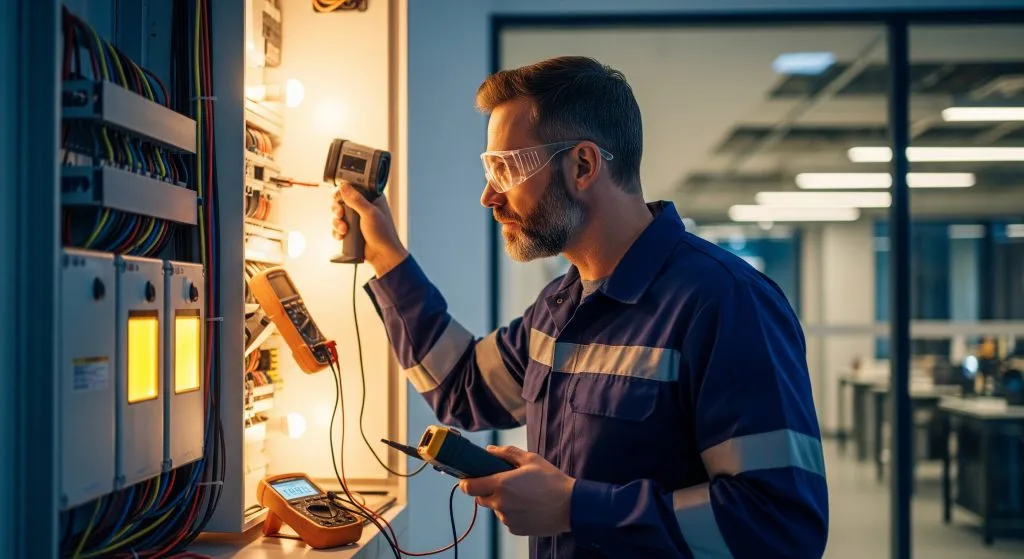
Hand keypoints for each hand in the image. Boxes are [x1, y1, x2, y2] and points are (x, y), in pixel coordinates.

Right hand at [332, 182, 407, 276]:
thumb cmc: (383, 234)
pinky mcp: (351, 230)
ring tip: (343, 230)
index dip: (342, 192)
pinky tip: (341, 236)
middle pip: (341, 201)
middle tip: (340, 214)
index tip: (338, 198)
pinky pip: (338, 227)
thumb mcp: (370, 213)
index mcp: (371, 198)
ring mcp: (357, 219)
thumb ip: (356, 199)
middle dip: (337, 209)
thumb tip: (343, 185)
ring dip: (337, 222)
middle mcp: (363, 206)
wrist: (383, 256)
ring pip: (338, 215)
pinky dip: (337, 231)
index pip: (352, 188)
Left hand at [460, 446, 575, 536]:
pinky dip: (512, 512)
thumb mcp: (531, 459)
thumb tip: (489, 450)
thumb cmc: (552, 481)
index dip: (466, 482)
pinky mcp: (515, 529)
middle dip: (487, 490)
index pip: (468, 487)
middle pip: (480, 498)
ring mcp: (507, 518)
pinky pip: (507, 518)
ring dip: (501, 501)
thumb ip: (507, 453)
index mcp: (501, 484)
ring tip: (522, 495)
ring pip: (495, 508)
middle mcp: (500, 504)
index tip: (469, 478)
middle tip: (504, 483)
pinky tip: (528, 505)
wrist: (570, 506)